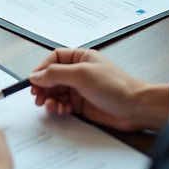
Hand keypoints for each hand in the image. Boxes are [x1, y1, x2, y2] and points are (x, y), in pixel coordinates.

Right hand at [28, 48, 168, 131]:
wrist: (135, 108)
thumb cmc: (115, 86)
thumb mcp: (81, 75)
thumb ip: (56, 74)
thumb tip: (37, 75)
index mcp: (80, 58)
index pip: (54, 59)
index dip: (42, 69)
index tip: (34, 80)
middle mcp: (79, 72)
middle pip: (52, 77)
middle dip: (43, 86)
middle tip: (37, 96)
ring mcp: (80, 89)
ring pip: (56, 92)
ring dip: (49, 98)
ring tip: (49, 105)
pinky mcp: (82, 105)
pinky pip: (63, 105)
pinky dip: (58, 108)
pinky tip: (60, 110)